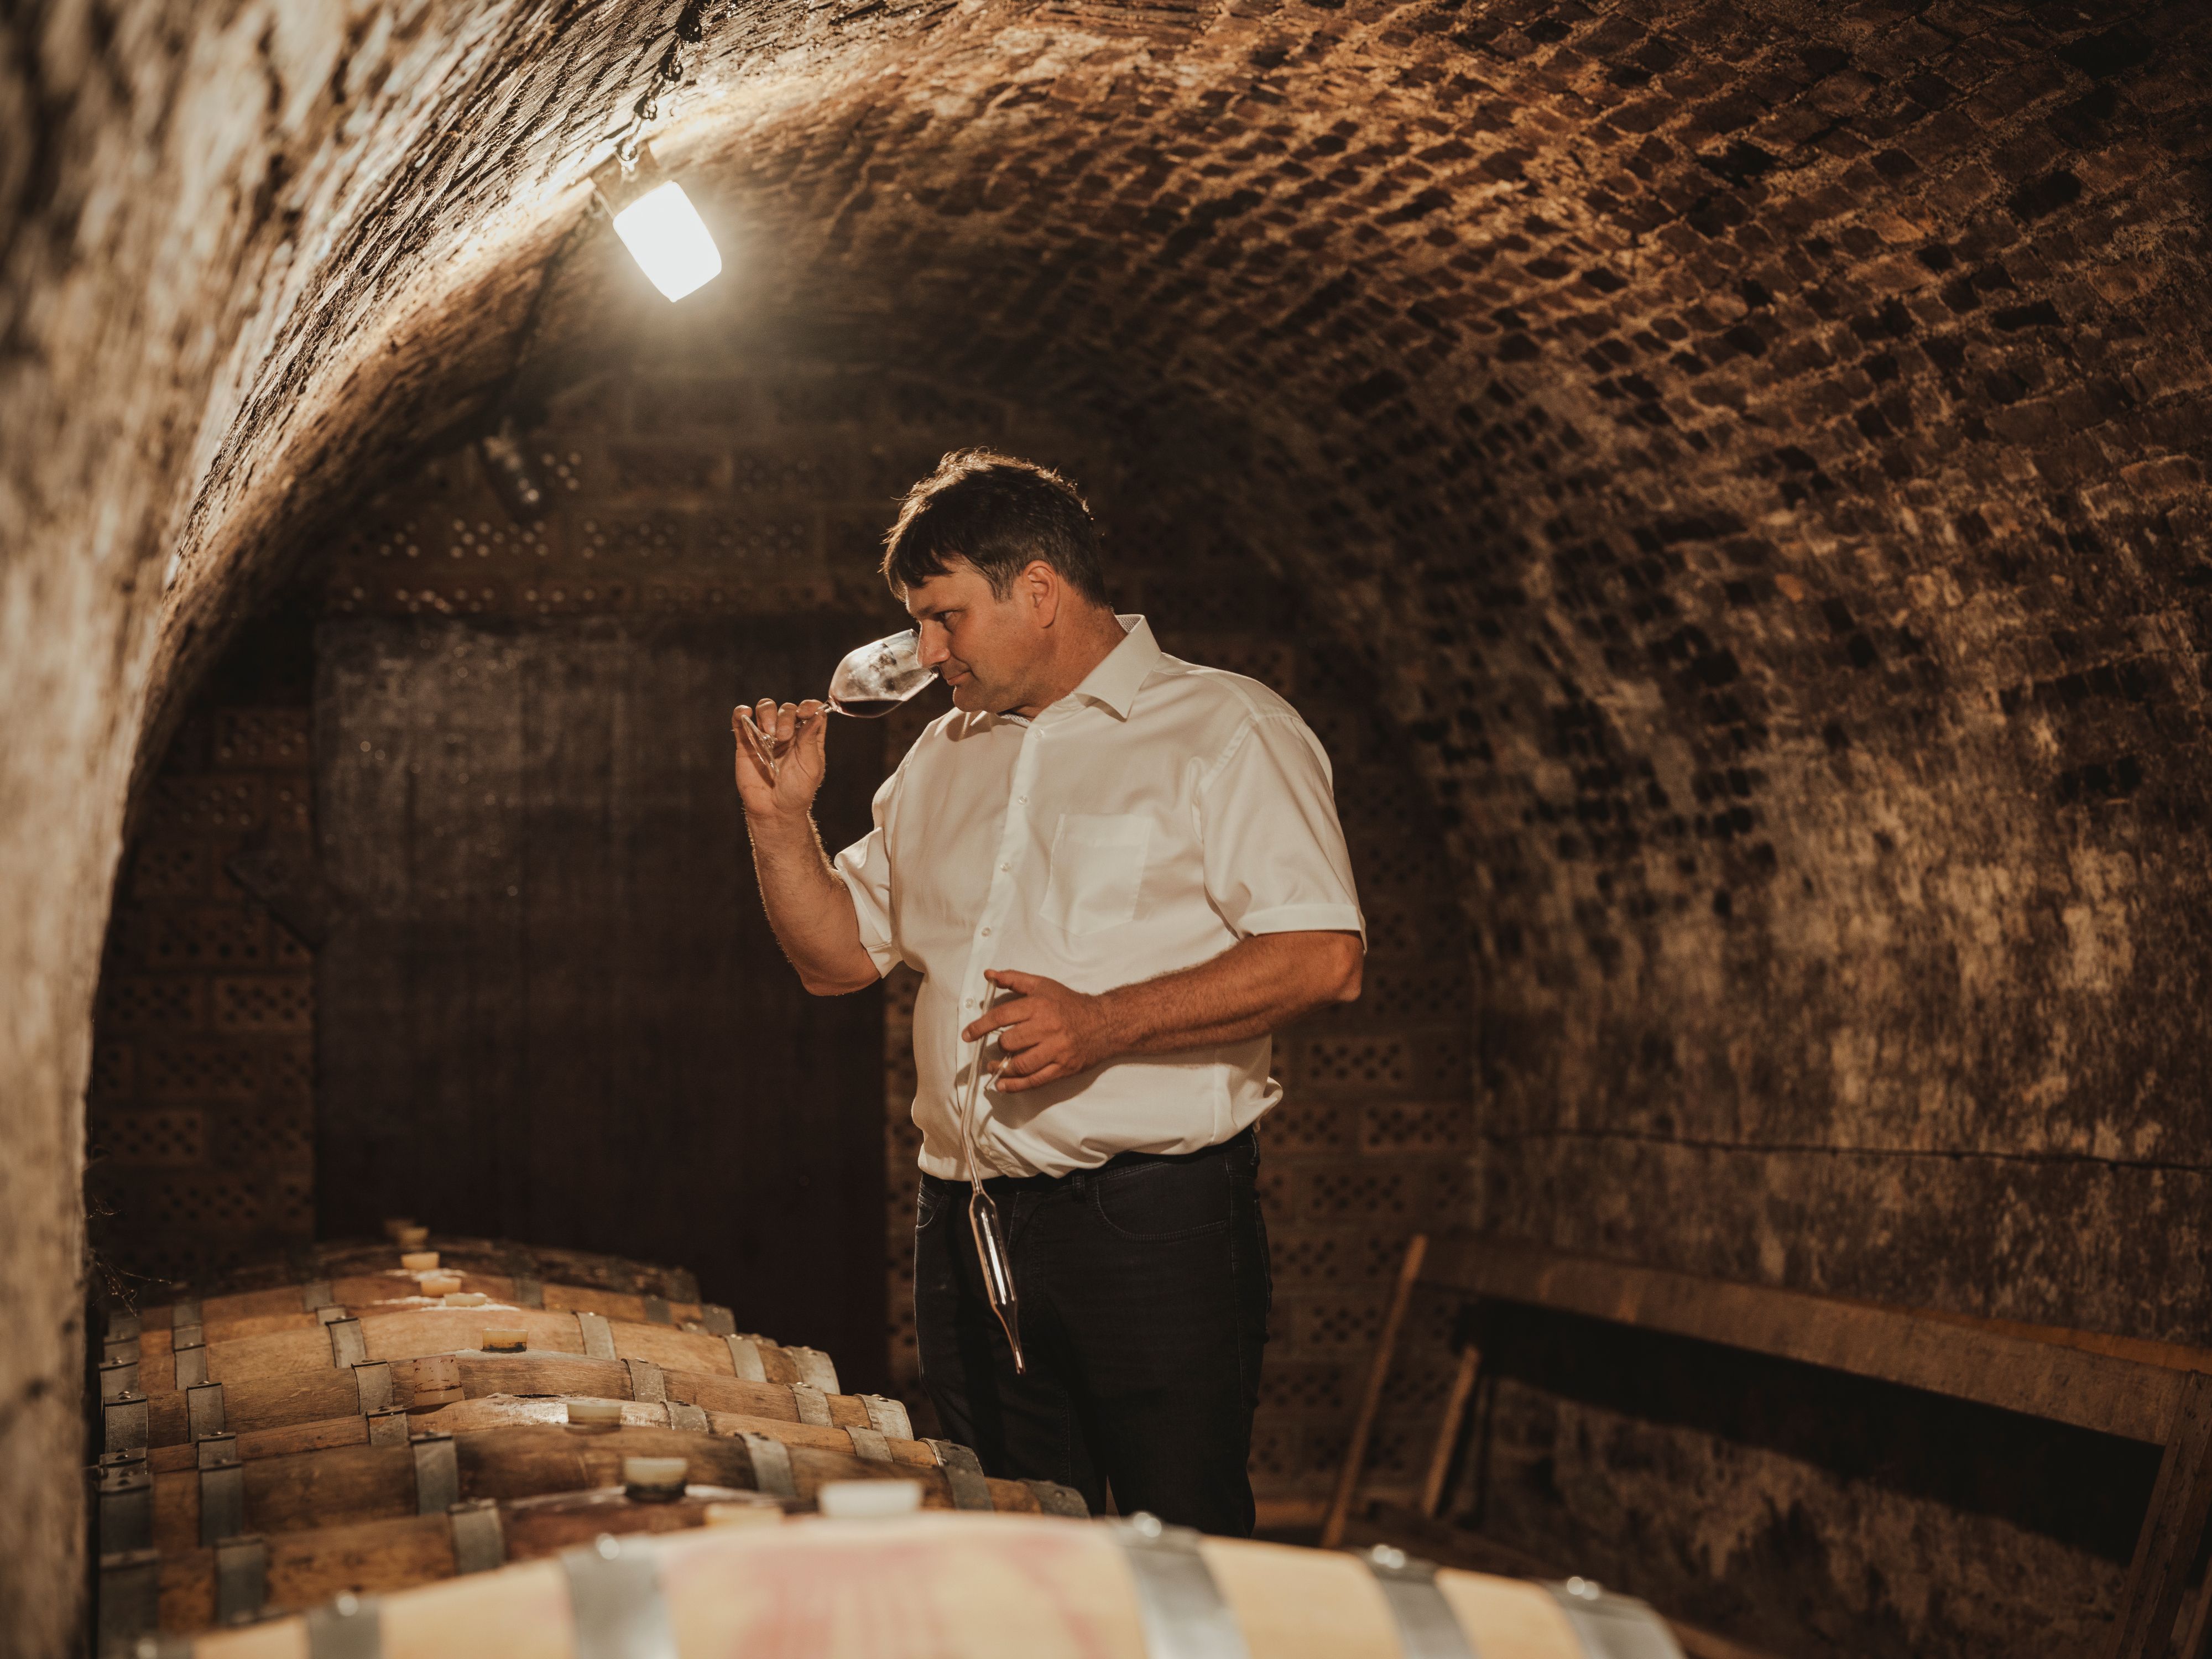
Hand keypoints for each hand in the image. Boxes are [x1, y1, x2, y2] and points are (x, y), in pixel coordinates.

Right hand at [732, 698, 827, 819]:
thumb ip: (811, 739)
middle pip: (787, 709)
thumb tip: (817, 714)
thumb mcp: (811, 767)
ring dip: (767, 713)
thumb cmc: (797, 791)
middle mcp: (787, 732)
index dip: (809, 706)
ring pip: (765, 708)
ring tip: (768, 732)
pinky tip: (745, 713)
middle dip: (785, 717)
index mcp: (807, 737)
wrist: (774, 810)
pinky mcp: (746, 742)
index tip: (805, 712)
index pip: (810, 711)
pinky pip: (741, 720)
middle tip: (783, 737)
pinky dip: (741, 712)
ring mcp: (766, 736)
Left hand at [964, 968, 1118, 1092]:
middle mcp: (1047, 1028)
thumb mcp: (1043, 985)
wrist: (1104, 1023)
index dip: (980, 1026)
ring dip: (1003, 1068)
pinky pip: (1034, 1081)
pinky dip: (1016, 1086)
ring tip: (995, 1066)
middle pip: (1010, 1042)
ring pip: (1020, 1064)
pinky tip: (1003, 1085)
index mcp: (1039, 1006)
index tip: (968, 1034)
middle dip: (1000, 1046)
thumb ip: (1014, 980)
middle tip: (998, 1047)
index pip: (1002, 1017)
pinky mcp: (1062, 1068)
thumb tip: (989, 975)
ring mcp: (1056, 1051)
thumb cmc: (1069, 1004)